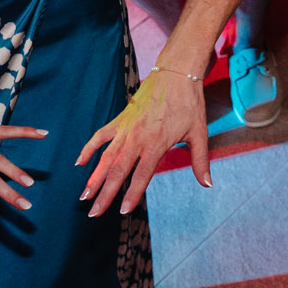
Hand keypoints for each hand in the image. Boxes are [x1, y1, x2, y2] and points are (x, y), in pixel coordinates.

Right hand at [75, 67, 209, 215]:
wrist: (176, 74)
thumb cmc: (189, 104)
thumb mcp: (199, 133)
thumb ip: (200, 161)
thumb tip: (207, 184)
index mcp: (156, 143)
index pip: (141, 175)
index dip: (132, 194)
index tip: (122, 211)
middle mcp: (137, 138)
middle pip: (118, 171)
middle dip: (105, 194)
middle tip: (93, 213)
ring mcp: (126, 128)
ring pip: (106, 157)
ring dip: (94, 177)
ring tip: (84, 195)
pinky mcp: (120, 119)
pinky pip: (100, 136)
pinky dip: (89, 149)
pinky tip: (79, 163)